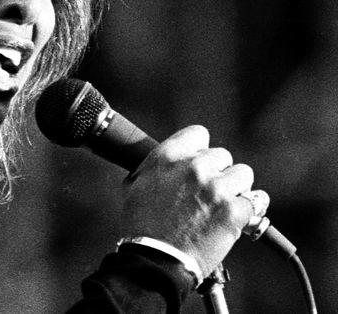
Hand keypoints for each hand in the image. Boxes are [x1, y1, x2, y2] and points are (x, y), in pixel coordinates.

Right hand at [120, 125, 269, 276]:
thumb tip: (172, 161)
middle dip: (219, 173)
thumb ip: (159, 166)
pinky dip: (251, 211)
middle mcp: (192, 167)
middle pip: (223, 155)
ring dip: (237, 189)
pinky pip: (256, 201)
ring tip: (226, 205)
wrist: (155, 260)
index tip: (202, 162)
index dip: (202, 149)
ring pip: (243, 174)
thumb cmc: (142, 225)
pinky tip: (242, 218)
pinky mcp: (233, 211)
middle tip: (211, 192)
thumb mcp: (138, 184)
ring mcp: (215, 188)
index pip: (198, 134)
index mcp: (167, 157)